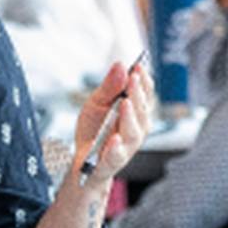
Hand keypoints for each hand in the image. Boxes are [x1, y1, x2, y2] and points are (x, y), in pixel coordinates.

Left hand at [73, 57, 152, 187]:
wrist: (82, 159)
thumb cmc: (94, 130)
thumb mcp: (96, 103)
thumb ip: (109, 86)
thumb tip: (121, 65)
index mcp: (135, 112)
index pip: (145, 95)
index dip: (144, 81)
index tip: (138, 67)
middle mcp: (136, 129)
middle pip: (142, 112)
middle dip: (138, 94)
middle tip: (132, 79)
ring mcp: (126, 147)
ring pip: (134, 133)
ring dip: (130, 118)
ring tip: (125, 103)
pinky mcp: (112, 163)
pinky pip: (117, 156)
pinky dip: (116, 148)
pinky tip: (114, 138)